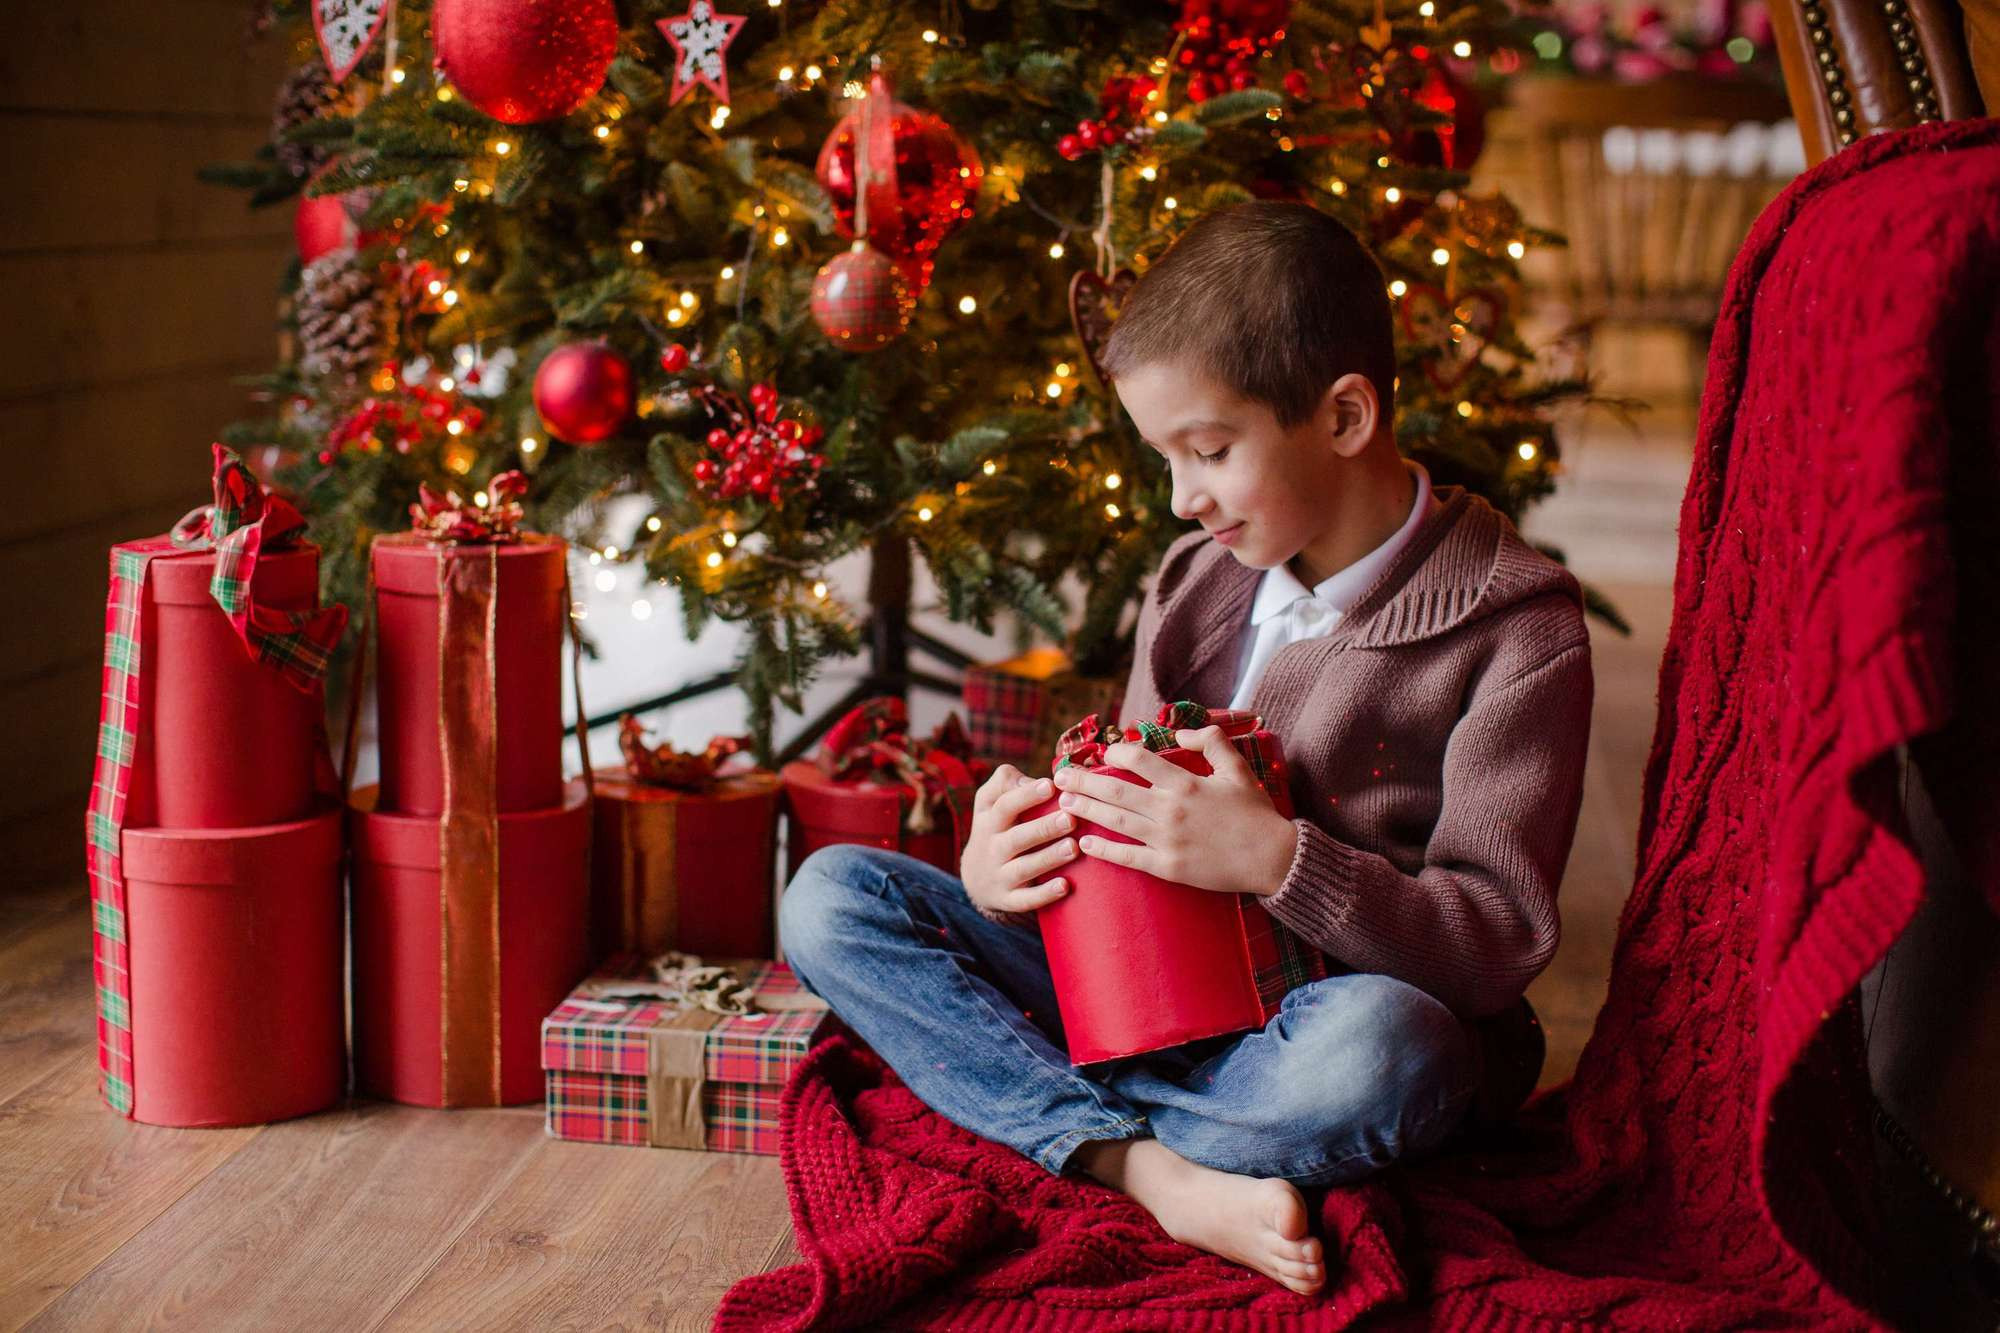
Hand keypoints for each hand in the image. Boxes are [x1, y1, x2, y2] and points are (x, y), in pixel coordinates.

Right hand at [958, 764, 1078, 922]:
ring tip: (1073, 847)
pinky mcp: (1008, 900)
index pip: (1005, 805)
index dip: (1026, 795)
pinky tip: (1065, 886)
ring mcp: (999, 876)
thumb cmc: (996, 828)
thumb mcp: (989, 803)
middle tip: (1070, 818)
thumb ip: (1006, 782)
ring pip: (1023, 868)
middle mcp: (992, 848)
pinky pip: (1025, 900)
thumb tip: (1034, 779)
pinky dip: (1044, 894)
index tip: (1051, 785)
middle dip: (1043, 828)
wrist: (976, 879)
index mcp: (989, 821)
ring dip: (1048, 858)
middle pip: (1016, 838)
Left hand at [1050, 726, 1296, 895]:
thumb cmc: (1255, 813)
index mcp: (1186, 783)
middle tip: (1060, 776)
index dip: (1115, 752)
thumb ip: (1211, 741)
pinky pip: (1128, 858)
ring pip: (1116, 821)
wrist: (1273, 858)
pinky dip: (1104, 851)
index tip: (1101, 752)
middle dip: (1084, 782)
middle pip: (1116, 790)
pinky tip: (1084, 845)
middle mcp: (1171, 810)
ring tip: (1063, 803)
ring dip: (1086, 811)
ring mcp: (1167, 841)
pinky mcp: (1168, 868)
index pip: (1140, 760)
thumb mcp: (1237, 768)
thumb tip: (1180, 731)